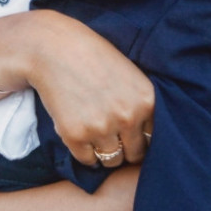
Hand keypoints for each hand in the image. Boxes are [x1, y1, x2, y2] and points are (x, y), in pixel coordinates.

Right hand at [13, 11, 154, 166]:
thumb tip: (148, 138)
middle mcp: (128, 117)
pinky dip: (85, 153)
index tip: (131, 135)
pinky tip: (82, 136)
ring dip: (106, 153)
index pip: (154, 138)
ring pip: (112, 161)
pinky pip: (87, 160)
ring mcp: (101, 128)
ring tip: (97, 137)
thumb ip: (142, 105)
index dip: (141, 138)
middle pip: (134, 154)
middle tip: (114, 138)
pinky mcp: (75, 135)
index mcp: (147, 101)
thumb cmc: (95, 58)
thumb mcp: (132, 76)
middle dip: (126, 148)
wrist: (55, 49)